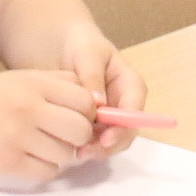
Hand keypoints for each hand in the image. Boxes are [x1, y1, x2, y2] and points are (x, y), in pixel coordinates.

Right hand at [0, 69, 105, 180]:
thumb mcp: (22, 78)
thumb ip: (60, 84)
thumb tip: (97, 103)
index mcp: (33, 84)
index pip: (85, 101)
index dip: (89, 112)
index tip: (80, 116)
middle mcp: (27, 109)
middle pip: (81, 130)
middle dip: (80, 136)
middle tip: (67, 134)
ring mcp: (17, 138)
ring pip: (67, 155)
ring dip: (62, 153)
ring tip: (45, 144)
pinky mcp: (8, 163)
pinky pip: (48, 172)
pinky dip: (46, 167)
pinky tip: (32, 156)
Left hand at [55, 18, 146, 160]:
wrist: (61, 44)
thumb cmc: (80, 43)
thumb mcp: (87, 54)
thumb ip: (92, 77)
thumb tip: (99, 104)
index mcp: (130, 86)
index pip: (134, 112)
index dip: (123, 129)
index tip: (105, 139)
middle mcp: (123, 105)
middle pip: (124, 133)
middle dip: (107, 146)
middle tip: (84, 152)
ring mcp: (108, 116)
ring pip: (108, 141)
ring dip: (94, 149)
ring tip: (73, 151)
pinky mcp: (91, 123)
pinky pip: (91, 140)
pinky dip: (82, 145)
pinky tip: (65, 145)